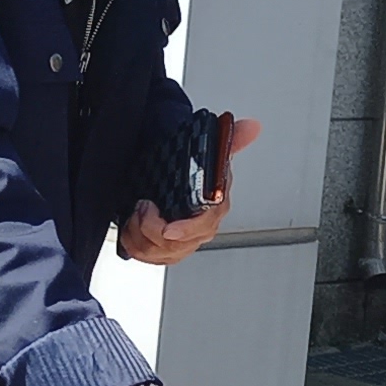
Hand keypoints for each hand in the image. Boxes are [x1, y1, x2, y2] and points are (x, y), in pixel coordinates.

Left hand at [119, 116, 259, 266]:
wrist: (166, 176)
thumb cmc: (187, 169)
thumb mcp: (206, 151)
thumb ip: (227, 140)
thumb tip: (252, 127)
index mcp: (213, 208)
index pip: (203, 227)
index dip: (185, 230)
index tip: (168, 228)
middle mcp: (200, 228)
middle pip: (176, 245)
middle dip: (151, 228)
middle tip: (143, 206)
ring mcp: (183, 242)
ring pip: (159, 253)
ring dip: (139, 234)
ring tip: (136, 214)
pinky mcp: (167, 251)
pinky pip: (149, 257)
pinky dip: (134, 243)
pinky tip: (133, 226)